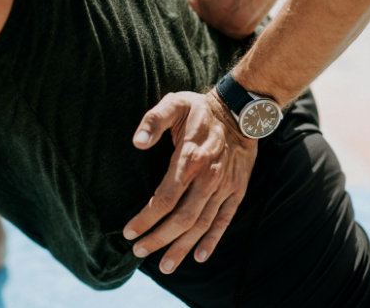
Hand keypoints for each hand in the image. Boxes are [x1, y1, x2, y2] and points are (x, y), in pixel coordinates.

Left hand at [124, 89, 257, 273]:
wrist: (241, 111)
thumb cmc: (201, 109)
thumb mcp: (175, 104)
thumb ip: (154, 120)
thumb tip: (137, 142)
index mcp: (190, 159)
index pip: (164, 199)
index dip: (145, 219)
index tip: (129, 232)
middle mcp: (208, 178)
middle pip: (181, 219)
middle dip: (158, 239)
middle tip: (139, 252)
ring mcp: (224, 187)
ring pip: (201, 224)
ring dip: (182, 247)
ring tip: (165, 265)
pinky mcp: (237, 191)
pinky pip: (224, 220)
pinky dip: (212, 240)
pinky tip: (200, 256)